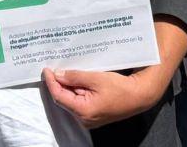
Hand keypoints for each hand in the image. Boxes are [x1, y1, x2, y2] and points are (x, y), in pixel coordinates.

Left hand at [42, 67, 159, 128]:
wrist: (139, 96)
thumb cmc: (120, 88)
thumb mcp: (95, 78)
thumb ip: (75, 77)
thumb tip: (58, 75)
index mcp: (83, 111)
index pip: (59, 96)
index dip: (51, 82)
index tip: (46, 70)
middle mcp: (84, 119)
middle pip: (64, 99)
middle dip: (59, 84)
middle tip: (54, 67)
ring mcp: (89, 118)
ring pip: (72, 100)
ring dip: (68, 86)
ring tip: (64, 70)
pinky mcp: (94, 114)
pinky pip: (80, 101)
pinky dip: (76, 90)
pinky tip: (75, 79)